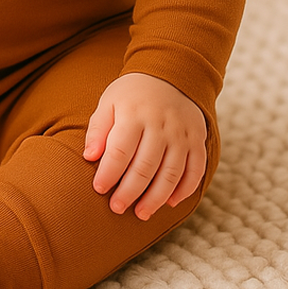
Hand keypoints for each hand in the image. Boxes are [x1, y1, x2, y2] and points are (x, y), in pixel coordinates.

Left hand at [82, 72, 206, 220]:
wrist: (170, 74)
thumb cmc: (131, 95)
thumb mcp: (108, 102)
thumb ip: (98, 129)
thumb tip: (89, 157)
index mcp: (134, 113)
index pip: (120, 150)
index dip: (109, 173)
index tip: (99, 189)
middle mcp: (160, 124)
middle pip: (145, 166)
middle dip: (130, 192)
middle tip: (117, 208)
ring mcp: (182, 133)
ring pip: (171, 173)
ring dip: (156, 198)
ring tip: (140, 214)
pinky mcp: (198, 139)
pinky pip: (195, 170)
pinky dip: (184, 190)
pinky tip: (170, 203)